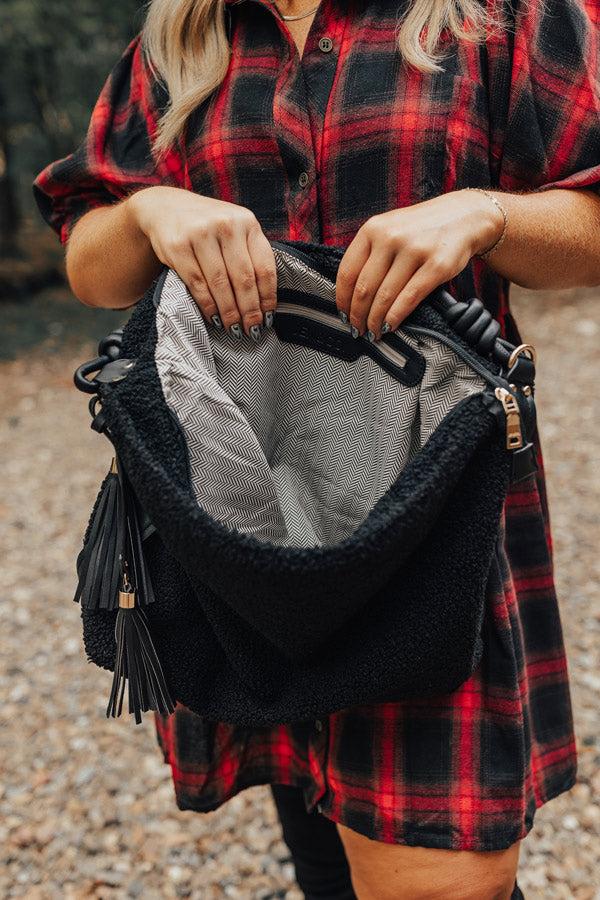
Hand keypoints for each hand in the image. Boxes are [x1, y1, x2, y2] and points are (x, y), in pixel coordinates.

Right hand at [129, 186, 276, 336]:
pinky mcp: (178, 247)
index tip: (268, 317)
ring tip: (234, 328)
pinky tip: (214, 317)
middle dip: (249, 310)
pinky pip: (197, 284)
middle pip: (243, 279)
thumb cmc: (208, 227)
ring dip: (229, 311)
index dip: (267, 297)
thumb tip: (264, 301)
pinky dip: (207, 305)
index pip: (264, 267)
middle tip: (252, 329)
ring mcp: (201, 234)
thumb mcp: (234, 230)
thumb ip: (250, 254)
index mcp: (247, 222)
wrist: (166, 208)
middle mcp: (226, 225)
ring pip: (220, 284)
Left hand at [334, 189, 503, 340]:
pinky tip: (390, 326)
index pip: (347, 271)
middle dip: (357, 315)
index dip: (342, 299)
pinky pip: (409, 298)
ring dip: (375, 321)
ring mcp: (414, 250)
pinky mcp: (436, 266)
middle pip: (364, 288)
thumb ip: (370, 253)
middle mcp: (391, 237)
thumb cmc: (422, 228)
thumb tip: (351, 294)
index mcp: (373, 228)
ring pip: (385, 296)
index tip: (343, 314)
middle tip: (357, 329)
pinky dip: (395, 317)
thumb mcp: (389, 229)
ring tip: (374, 332)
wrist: (464, 216)